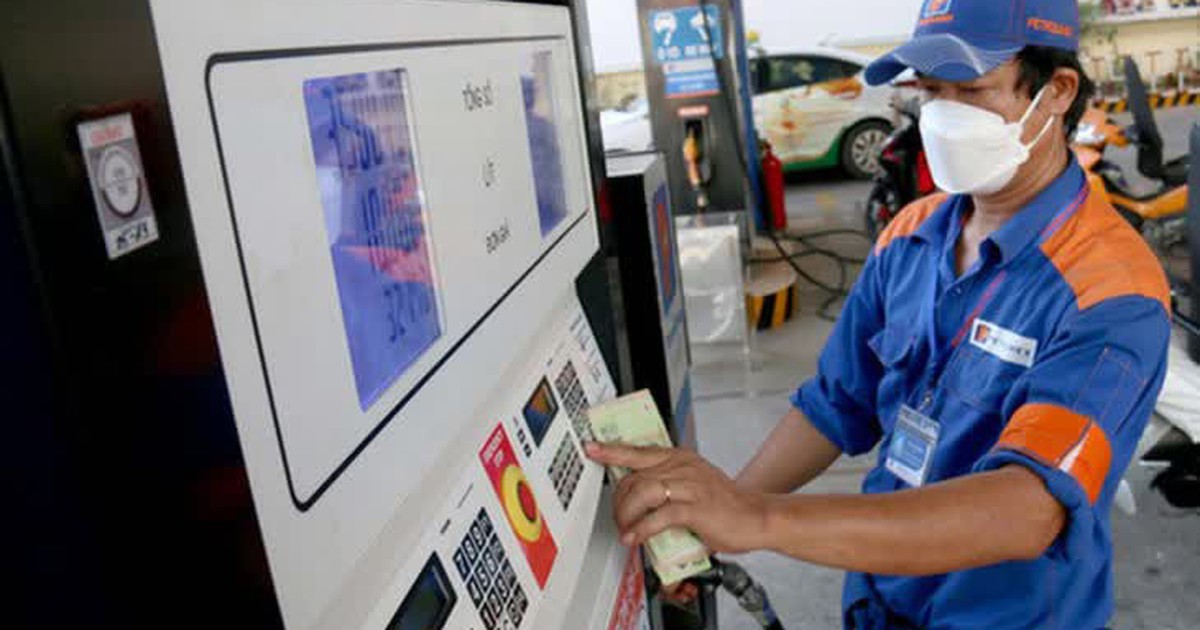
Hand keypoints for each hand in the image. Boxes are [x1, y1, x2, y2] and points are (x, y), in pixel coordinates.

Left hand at [584, 442, 769, 553]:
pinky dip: (642, 529)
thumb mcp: (693, 483)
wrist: (755, 517)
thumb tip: (636, 498)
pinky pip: (660, 516)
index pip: (639, 450)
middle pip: (635, 476)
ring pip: (643, 492)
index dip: (612, 451)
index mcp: (680, 458)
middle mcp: (682, 467)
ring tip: (625, 529)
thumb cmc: (724, 504)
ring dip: (627, 514)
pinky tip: (635, 538)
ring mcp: (690, 486)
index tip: (592, 449)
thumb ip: (667, 485)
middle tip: (618, 518)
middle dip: (619, 501)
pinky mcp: (696, 508)